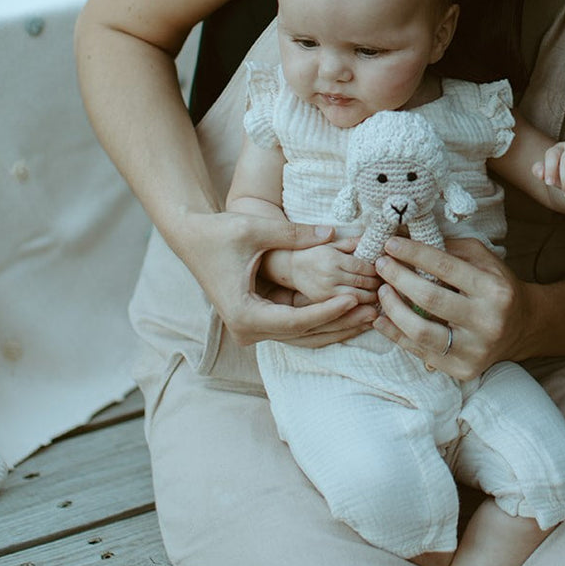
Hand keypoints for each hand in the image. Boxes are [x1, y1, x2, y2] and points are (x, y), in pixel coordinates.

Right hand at [172, 211, 377, 346]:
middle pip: (303, 333)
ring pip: (302, 335)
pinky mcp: (258, 323)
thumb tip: (332, 233)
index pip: (296, 321)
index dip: (327, 311)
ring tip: (368, 315)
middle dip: (339, 322)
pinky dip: (321, 320)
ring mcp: (252, 330)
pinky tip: (348, 311)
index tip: (353, 299)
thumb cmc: (220, 233)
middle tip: (372, 312)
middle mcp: (247, 330)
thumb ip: (295, 234)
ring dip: (334, 326)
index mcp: (244, 314)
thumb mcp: (257, 230)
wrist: (191, 238)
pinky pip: (296, 328)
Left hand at [371, 237, 532, 379]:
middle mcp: (487, 321)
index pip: (445, 267)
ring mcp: (475, 349)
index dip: (414, 253)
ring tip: (381, 291)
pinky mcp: (463, 369)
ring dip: (392, 309)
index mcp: (494, 290)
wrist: (523, 327)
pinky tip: (381, 319)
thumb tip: (409, 238)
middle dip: (398, 278)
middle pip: (430, 298)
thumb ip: (450, 249)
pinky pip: (420, 352)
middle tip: (381, 265)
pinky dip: (395, 334)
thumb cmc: (497, 287)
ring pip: (421, 331)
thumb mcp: (483, 260)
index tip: (391, 244)